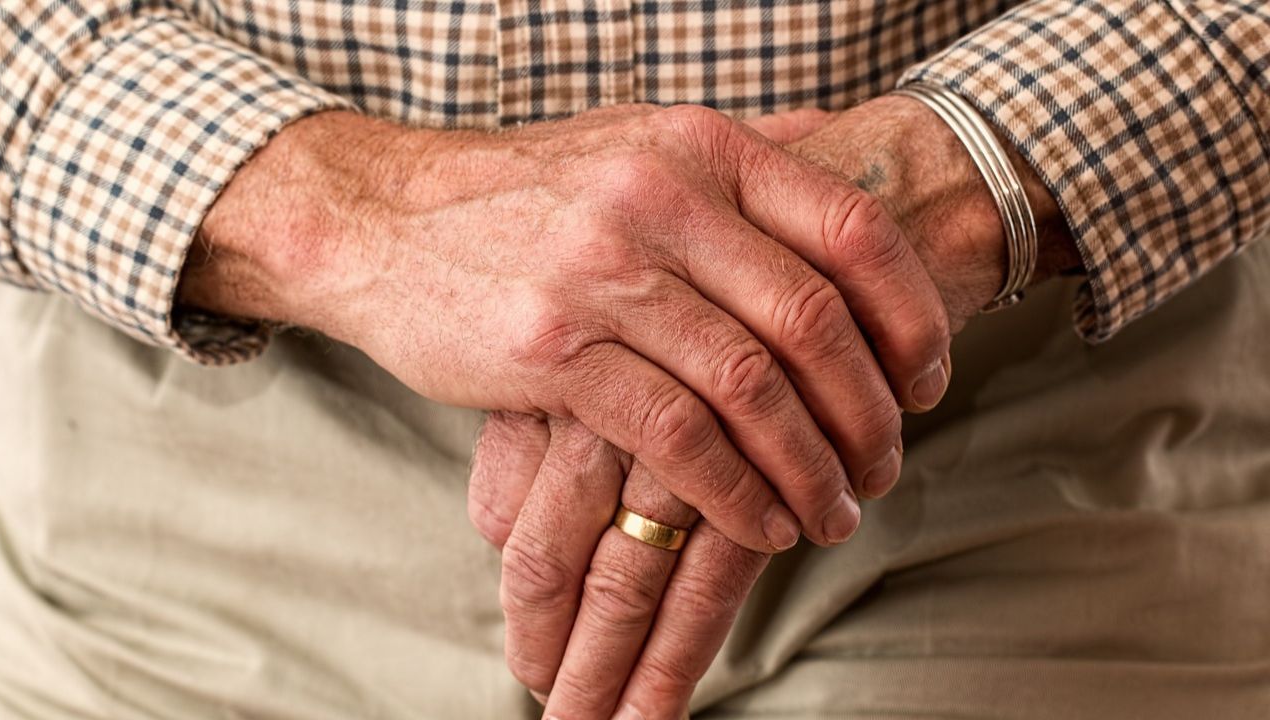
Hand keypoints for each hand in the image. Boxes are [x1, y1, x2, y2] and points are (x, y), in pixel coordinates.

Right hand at [469, 96, 1080, 714]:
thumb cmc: (525, 196)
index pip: (850, 226)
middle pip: (811, 318)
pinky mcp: (552, 349)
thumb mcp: (634, 140)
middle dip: (866, 410)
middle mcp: (660, 197)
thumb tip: (838, 146)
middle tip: (883, 465)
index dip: (911, 313)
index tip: (928, 379)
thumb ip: (738, 151)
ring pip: (749, 385)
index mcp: (699, 145)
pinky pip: (674, 434)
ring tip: (831, 511)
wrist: (383, 220)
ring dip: (807, 465)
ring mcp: (603, 271)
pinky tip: (760, 522)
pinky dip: (734, 491)